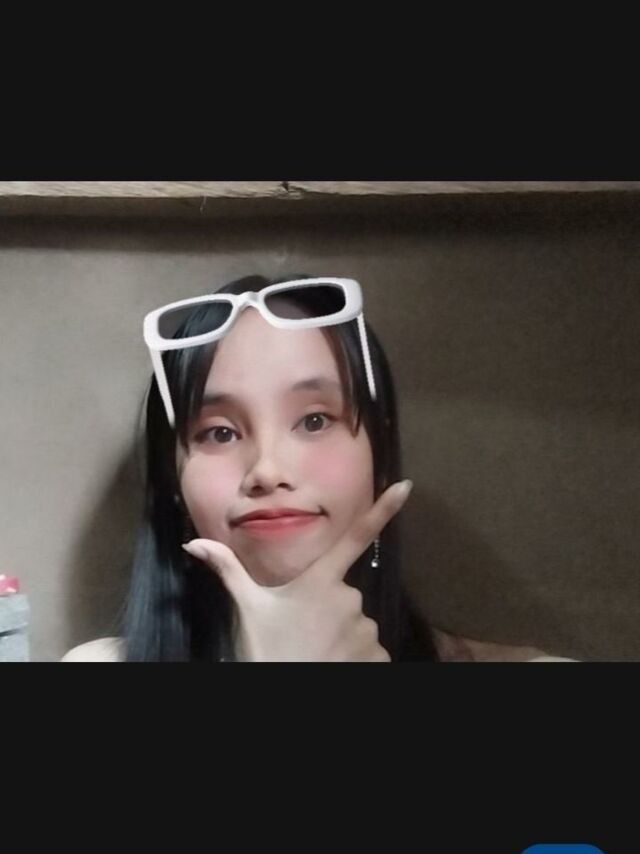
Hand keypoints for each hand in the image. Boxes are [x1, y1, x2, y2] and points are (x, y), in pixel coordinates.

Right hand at [182, 480, 413, 661]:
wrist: (283, 699)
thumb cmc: (266, 649)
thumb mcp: (248, 609)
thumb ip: (228, 569)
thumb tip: (193, 542)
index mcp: (319, 580)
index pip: (355, 537)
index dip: (383, 510)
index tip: (406, 486)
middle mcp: (348, 599)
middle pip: (345, 595)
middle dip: (329, 609)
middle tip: (303, 630)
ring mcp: (365, 628)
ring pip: (357, 624)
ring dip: (342, 634)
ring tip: (316, 650)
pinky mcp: (377, 655)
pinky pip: (370, 650)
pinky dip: (356, 656)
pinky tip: (333, 662)